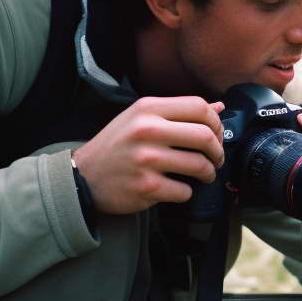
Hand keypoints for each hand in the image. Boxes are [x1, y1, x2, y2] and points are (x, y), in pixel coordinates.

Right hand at [71, 96, 225, 214]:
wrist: (83, 177)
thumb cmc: (117, 146)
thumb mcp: (140, 118)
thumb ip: (177, 113)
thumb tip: (218, 107)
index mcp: (148, 109)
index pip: (199, 107)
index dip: (216, 123)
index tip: (216, 136)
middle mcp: (147, 131)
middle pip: (205, 136)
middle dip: (218, 151)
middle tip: (215, 160)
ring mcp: (146, 159)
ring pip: (200, 165)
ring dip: (208, 173)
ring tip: (203, 175)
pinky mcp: (147, 186)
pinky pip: (184, 191)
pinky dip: (186, 193)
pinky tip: (176, 188)